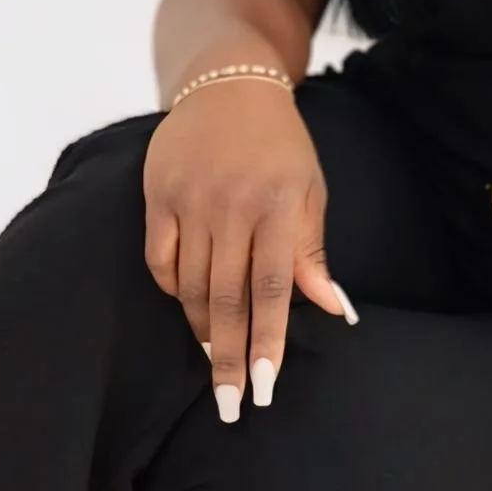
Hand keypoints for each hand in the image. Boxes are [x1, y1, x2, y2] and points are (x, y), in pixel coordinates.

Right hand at [141, 78, 357, 421]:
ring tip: (216, 360)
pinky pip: (161, 260)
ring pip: (192, 285)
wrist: (230, 86)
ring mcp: (191, 199)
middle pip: (228, 298)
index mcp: (278, 205)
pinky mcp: (157, 193)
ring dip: (204, 329)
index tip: (264, 387)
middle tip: (230, 404)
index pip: (272, 289)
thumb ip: (312, 253)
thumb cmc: (280, 146)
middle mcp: (232, 205)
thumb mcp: (309, 191)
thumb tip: (334, 310)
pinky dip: (174, 288)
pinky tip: (189, 304)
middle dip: (230, 357)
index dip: (268, 341)